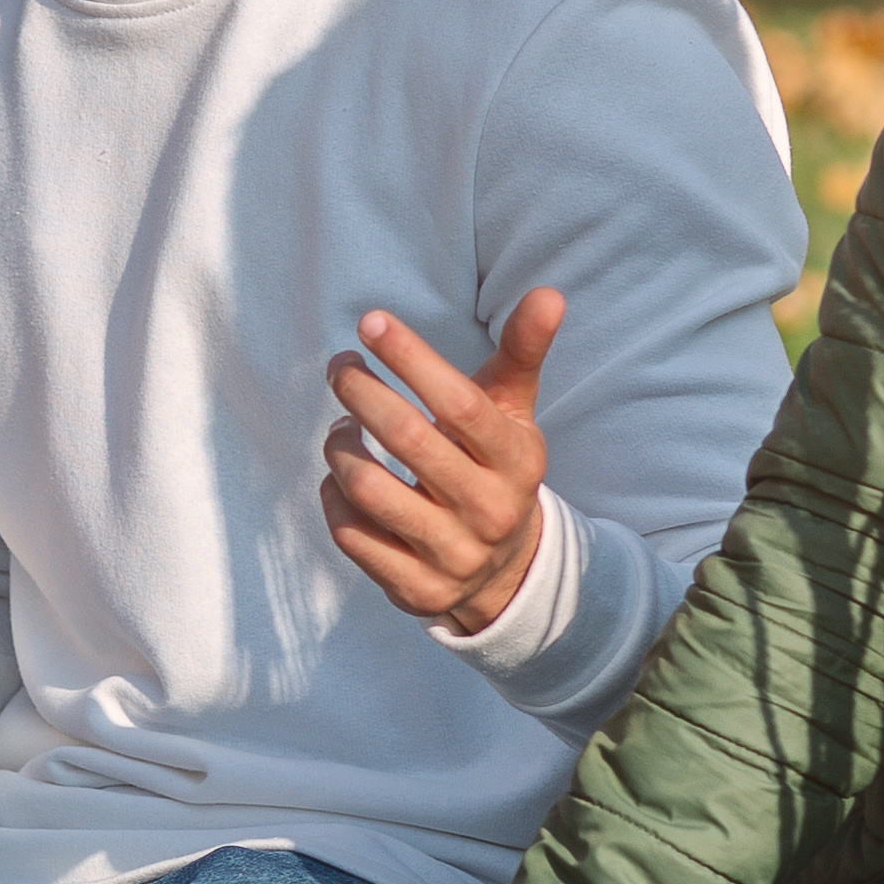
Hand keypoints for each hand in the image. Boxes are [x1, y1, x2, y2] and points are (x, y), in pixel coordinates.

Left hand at [321, 287, 565, 633]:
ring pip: (369, 490)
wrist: (506, 570)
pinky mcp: (414, 589)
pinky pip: (352, 535)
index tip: (370, 322)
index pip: (459, 404)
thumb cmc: (495, 467)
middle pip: (409, 439)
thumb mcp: (512, 414)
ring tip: (341, 425)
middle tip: (341, 367)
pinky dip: (334, 497)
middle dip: (362, 392)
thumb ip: (521, 354)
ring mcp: (451, 555)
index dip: (412, 358)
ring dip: (340, 446)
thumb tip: (549, 294)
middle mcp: (487, 510)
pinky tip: (339, 477)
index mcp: (515, 460)